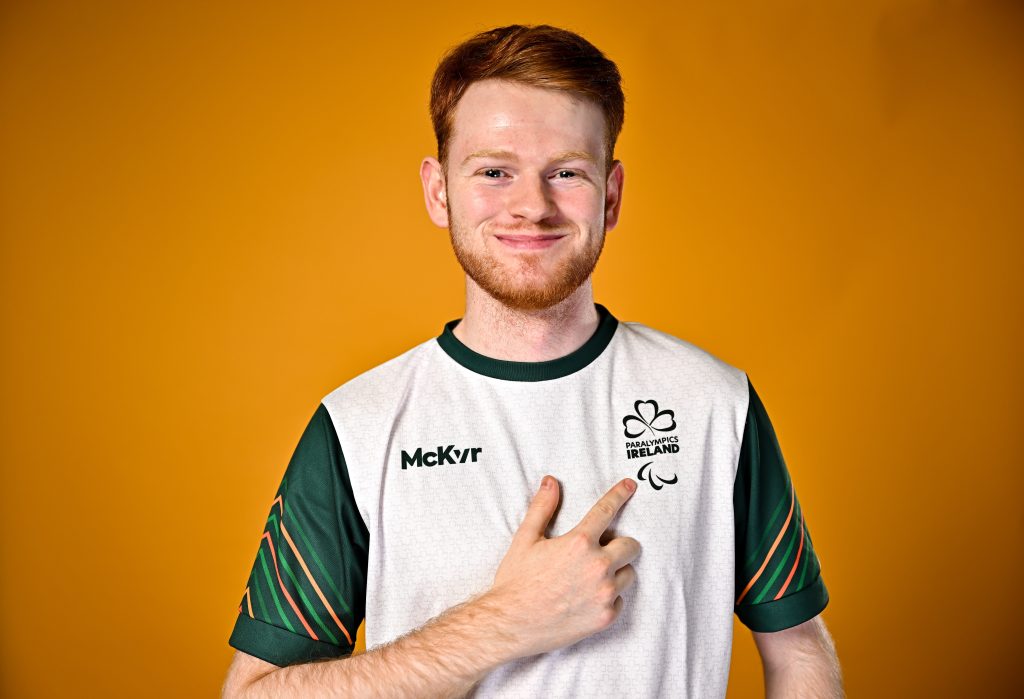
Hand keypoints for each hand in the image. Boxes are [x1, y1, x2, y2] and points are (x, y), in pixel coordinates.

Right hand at [488, 476, 640, 657]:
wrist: (509, 624)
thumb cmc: (516, 581)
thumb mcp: (525, 539)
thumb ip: (542, 508)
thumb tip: (550, 482)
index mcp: (579, 543)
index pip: (606, 510)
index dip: (620, 494)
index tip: (630, 486)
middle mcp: (597, 566)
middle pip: (630, 546)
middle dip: (620, 544)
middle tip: (602, 550)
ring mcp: (604, 594)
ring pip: (628, 574)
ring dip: (616, 572)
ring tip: (590, 577)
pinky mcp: (605, 617)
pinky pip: (619, 601)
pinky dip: (609, 598)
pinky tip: (587, 599)